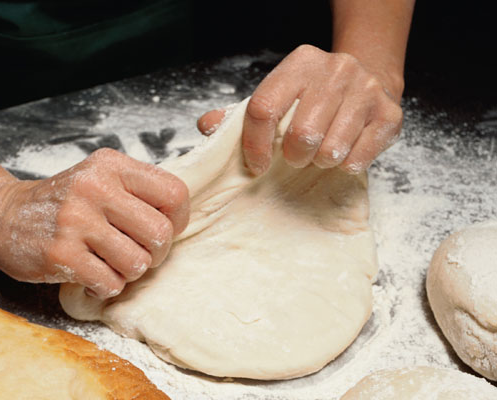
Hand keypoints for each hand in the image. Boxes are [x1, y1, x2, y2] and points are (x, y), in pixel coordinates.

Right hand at [0, 148, 188, 298]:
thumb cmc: (66, 202)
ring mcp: (76, 220)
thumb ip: (140, 192)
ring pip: (138, 263)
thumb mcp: (102, 178)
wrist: (4, 215)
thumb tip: (179, 221)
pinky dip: (106, 286)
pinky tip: (91, 274)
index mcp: (113, 166)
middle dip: (155, 253)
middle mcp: (96, 188)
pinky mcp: (61, 253)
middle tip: (136, 253)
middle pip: (161, 233)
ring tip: (109, 262)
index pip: (175, 193)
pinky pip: (111, 283)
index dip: (178, 219)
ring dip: (128, 271)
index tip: (163, 228)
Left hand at [198, 45, 402, 174]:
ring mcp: (366, 90)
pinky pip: (358, 159)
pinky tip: (344, 154)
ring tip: (321, 152)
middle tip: (296, 157)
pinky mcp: (389, 115)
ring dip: (320, 161)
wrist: (370, 82)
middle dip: (293, 157)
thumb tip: (207, 126)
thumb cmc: (314, 99)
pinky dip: (346, 166)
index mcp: (300, 63)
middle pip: (300, 134)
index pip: (263, 108)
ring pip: (330, 150)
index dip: (254, 145)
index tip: (257, 165)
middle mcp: (336, 69)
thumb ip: (239, 115)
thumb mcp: (276, 97)